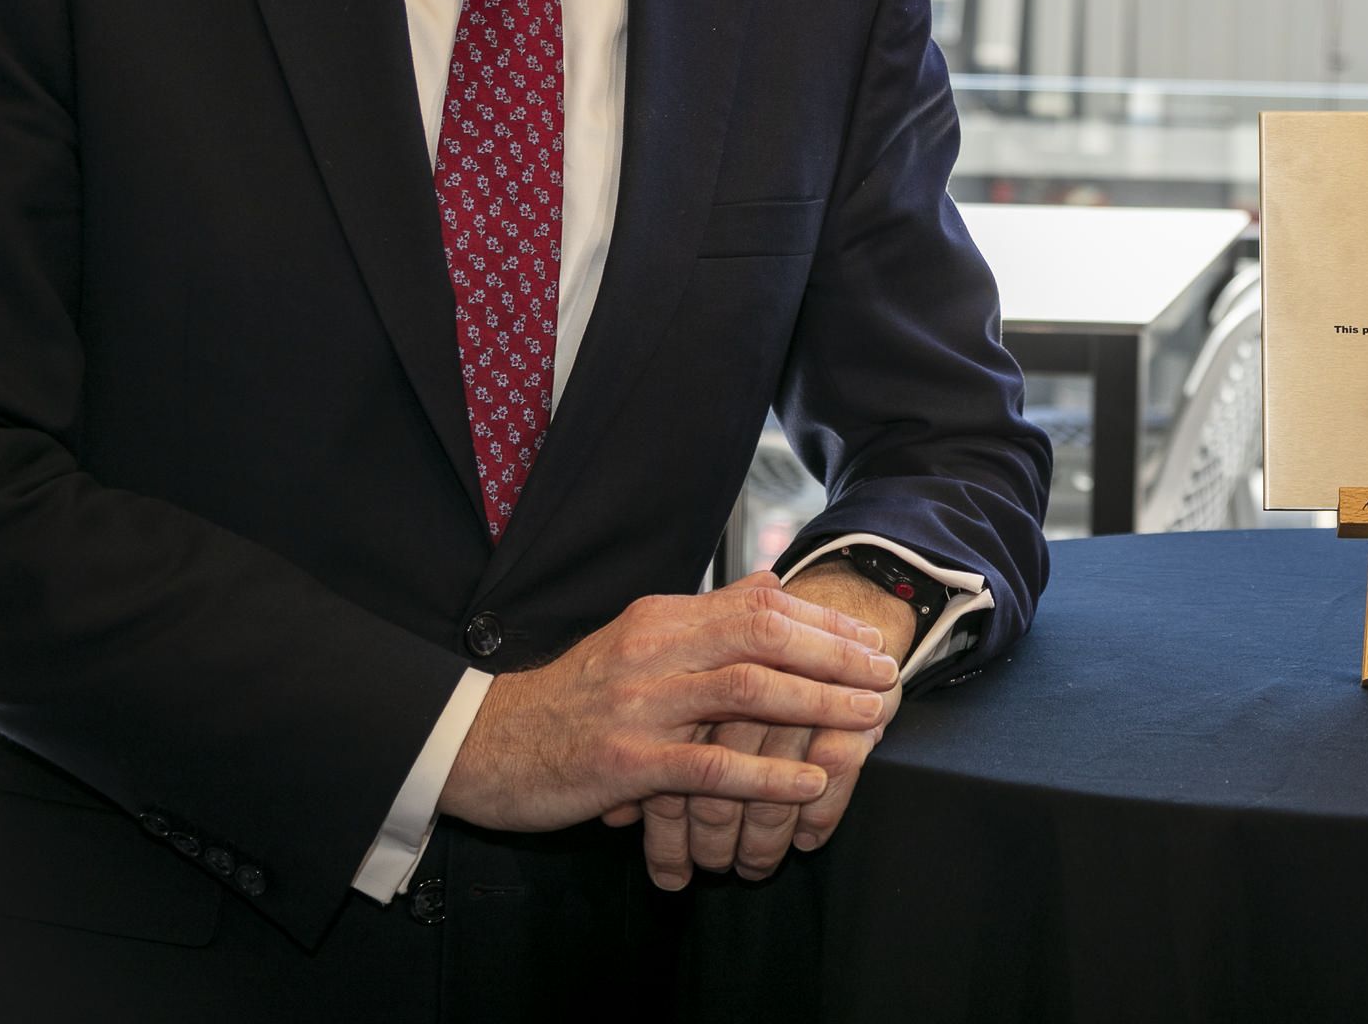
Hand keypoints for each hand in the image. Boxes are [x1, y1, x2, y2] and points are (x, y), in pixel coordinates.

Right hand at [437, 574, 897, 834]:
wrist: (480, 745)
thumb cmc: (570, 699)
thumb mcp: (636, 640)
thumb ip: (706, 615)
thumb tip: (772, 582)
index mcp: (661, 619)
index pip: (760, 604)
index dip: (824, 621)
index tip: (871, 638)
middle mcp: (653, 650)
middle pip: (764, 635)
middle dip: (836, 654)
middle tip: (887, 673)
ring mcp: (639, 705)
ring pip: (746, 692)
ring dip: (817, 705)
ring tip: (869, 720)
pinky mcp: (623, 762)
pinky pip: (709, 767)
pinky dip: (767, 776)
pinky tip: (810, 785)